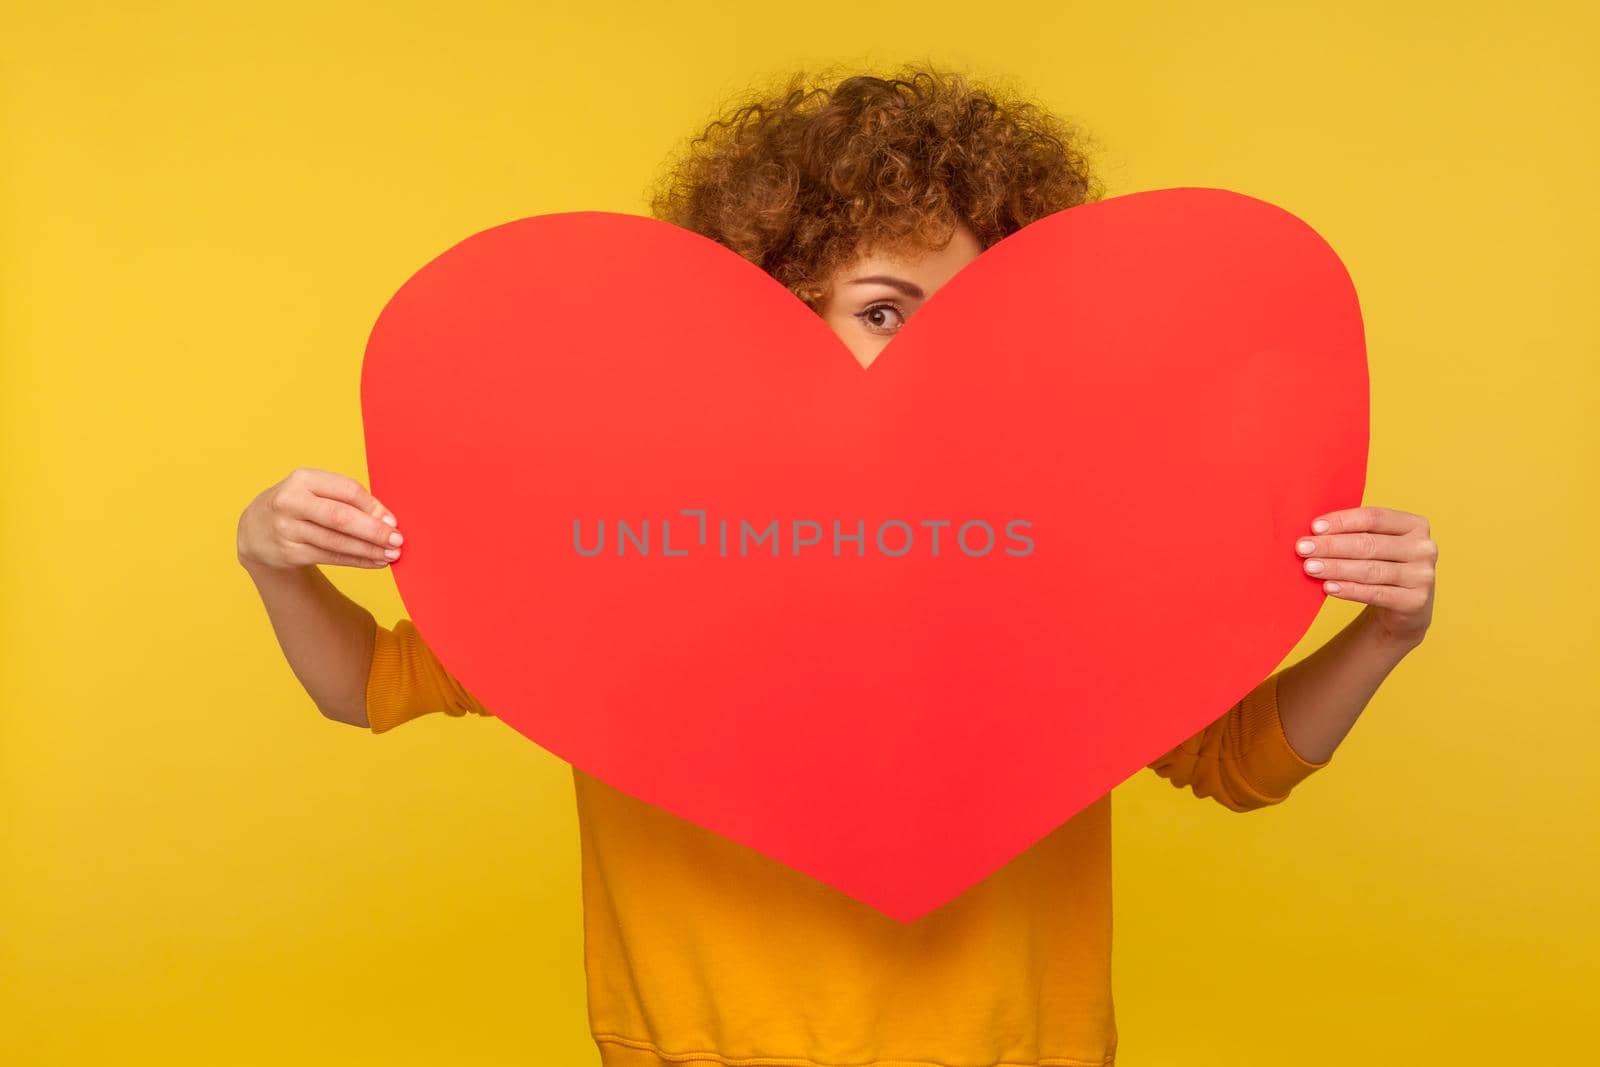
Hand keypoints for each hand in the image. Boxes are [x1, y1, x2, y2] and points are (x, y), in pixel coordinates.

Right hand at [237, 467, 402, 570]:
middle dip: (373, 530)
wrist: (255, 529)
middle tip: (397, 540)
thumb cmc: (298, 505)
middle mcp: (291, 502)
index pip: (346, 490)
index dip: (372, 506)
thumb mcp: (315, 490)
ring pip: (336, 542)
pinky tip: (375, 562)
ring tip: (391, 554)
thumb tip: (386, 518)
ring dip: (368, 550)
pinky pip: (329, 557)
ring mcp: (286, 529)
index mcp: (303, 479)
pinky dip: (356, 560)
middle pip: (340, 518)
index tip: (393, 521)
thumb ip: (347, 498)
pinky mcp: (287, 552)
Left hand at [1295, 506, 1435, 648]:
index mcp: (1415, 525)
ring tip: (1309, 567)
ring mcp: (1423, 575)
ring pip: (1371, 570)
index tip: (1313, 527)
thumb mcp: (1377, 544)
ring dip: (1336, 568)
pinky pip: (1376, 593)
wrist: (1406, 607)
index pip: (1374, 518)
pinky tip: (1328, 587)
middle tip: (1302, 548)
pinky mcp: (1416, 601)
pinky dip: (1349, 589)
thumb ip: (1355, 533)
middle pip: (1369, 544)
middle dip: (1331, 546)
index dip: (1342, 521)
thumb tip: (1313, 529)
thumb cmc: (1383, 566)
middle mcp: (1424, 548)